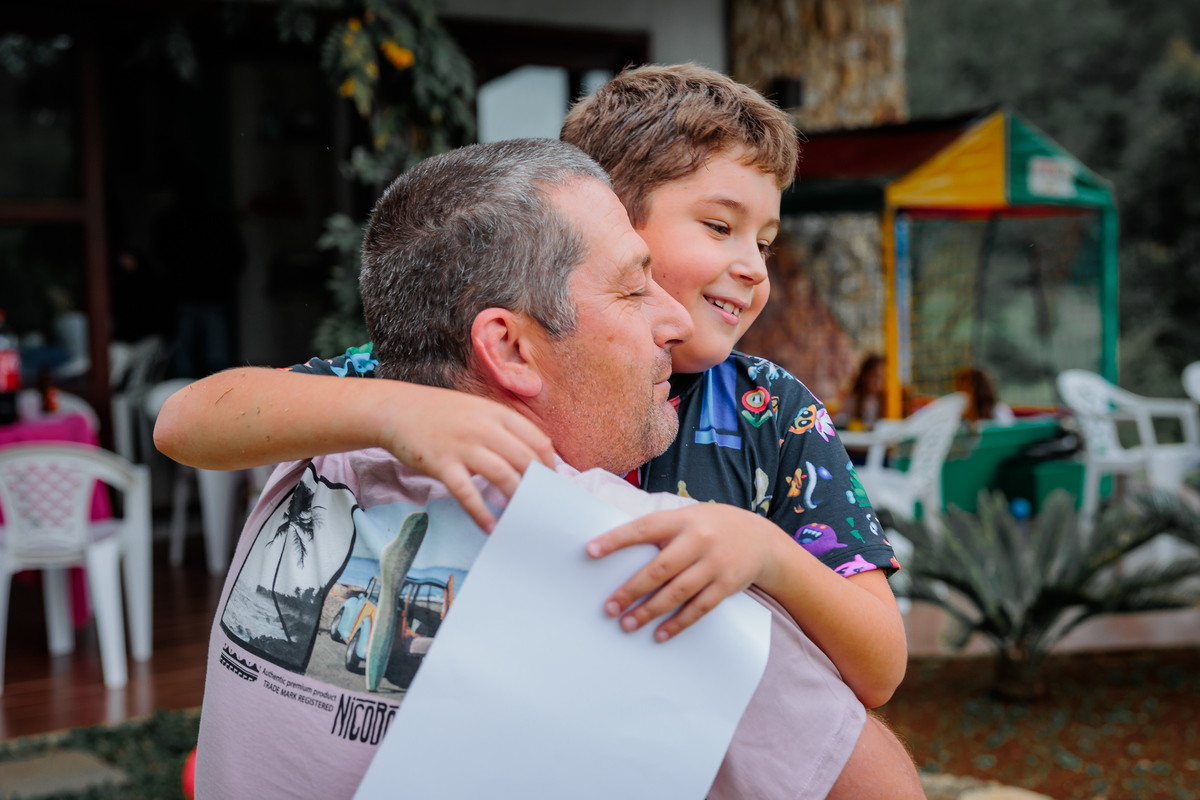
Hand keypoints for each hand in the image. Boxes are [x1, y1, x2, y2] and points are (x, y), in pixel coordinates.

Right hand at [377, 384, 556, 532]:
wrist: (395, 409)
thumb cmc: (439, 414)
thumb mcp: (477, 409)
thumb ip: (501, 429)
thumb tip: (528, 458)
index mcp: (496, 413)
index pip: (537, 440)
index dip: (548, 465)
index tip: (550, 483)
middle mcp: (483, 428)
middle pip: (525, 460)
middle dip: (538, 486)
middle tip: (542, 505)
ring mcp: (462, 445)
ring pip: (502, 475)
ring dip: (516, 499)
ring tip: (522, 517)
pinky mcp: (441, 464)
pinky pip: (467, 493)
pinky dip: (481, 513)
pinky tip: (490, 527)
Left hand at [585, 504, 784, 641]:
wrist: (762, 539)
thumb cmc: (712, 527)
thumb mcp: (689, 517)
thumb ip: (660, 530)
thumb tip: (616, 549)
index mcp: (683, 519)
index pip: (644, 528)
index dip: (617, 540)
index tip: (591, 551)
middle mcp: (699, 540)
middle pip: (659, 568)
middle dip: (631, 589)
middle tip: (609, 607)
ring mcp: (715, 563)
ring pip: (677, 592)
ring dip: (650, 611)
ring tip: (627, 624)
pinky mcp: (727, 585)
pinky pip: (699, 608)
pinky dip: (678, 623)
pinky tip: (660, 634)